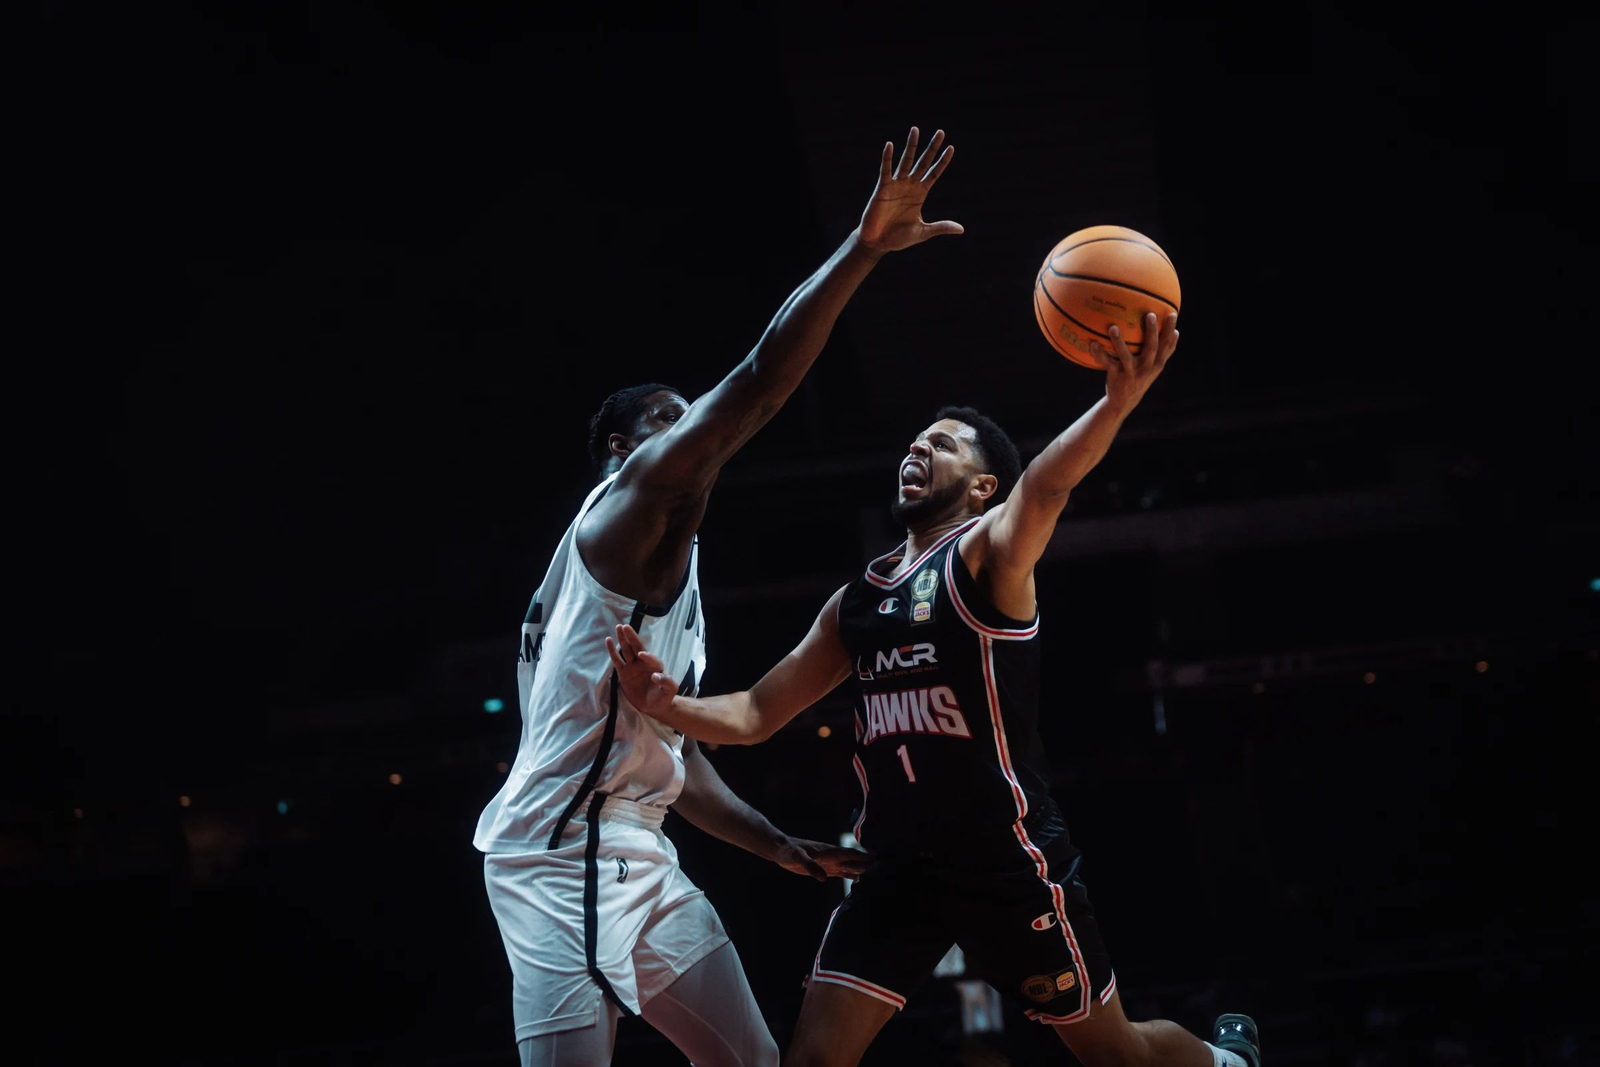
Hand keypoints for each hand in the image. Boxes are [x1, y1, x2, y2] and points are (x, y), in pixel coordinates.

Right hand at [605, 624, 676, 718]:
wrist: (653, 706)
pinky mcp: (624, 673)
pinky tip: (608, 640)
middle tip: (626, 627)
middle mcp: (644, 663)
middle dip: (632, 637)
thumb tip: (656, 676)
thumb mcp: (670, 691)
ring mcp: (633, 667)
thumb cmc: (664, 697)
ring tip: (618, 627)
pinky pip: (617, 661)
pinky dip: (612, 651)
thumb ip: (667, 682)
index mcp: (656, 665)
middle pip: (637, 647)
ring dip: (623, 639)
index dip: (648, 656)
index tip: (642, 655)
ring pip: (627, 650)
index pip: (651, 658)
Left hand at [772, 836, 873, 881]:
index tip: (880, 860)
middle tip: (886, 871)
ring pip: (851, 867)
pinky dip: (852, 876)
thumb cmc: (789, 851)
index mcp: (830, 852)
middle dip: (870, 865)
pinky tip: (859, 880)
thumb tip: (822, 878)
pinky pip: (842, 873)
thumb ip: (810, 866)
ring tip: (878, 877)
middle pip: (855, 861)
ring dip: (863, 871)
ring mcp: (830, 863)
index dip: (865, 857)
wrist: (781, 850)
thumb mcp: (797, 857)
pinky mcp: (826, 870)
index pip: (851, 854)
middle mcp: (833, 857)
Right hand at [856, 126, 962, 253]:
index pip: (933, 174)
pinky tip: (890, 145)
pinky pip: (886, 170)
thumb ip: (940, 227)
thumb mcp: (923, 232)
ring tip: (915, 130)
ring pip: (906, 161)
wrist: (877, 243)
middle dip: (932, 148)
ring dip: (911, 146)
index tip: (951, 148)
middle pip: (923, 162)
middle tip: (941, 132)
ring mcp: (896, 185)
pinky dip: (887, 158)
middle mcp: (909, 186)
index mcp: (920, 194)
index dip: (942, 162)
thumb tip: (961, 229)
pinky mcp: (882, 188)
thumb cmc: (898, 238)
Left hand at [1091, 311, 1178, 413]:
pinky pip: (1107, 363)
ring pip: (1125, 356)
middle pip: (1151, 348)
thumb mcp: (1154, 368)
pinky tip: (1093, 343)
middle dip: (1152, 332)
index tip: (1172, 314)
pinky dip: (1099, 353)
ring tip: (1113, 327)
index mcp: (1157, 364)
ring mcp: (1131, 373)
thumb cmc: (1140, 377)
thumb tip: (1176, 331)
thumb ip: (1164, 352)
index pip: (1167, 346)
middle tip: (1150, 314)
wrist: (1124, 402)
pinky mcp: (1116, 376)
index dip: (1170, 331)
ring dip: (1119, 342)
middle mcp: (1146, 368)